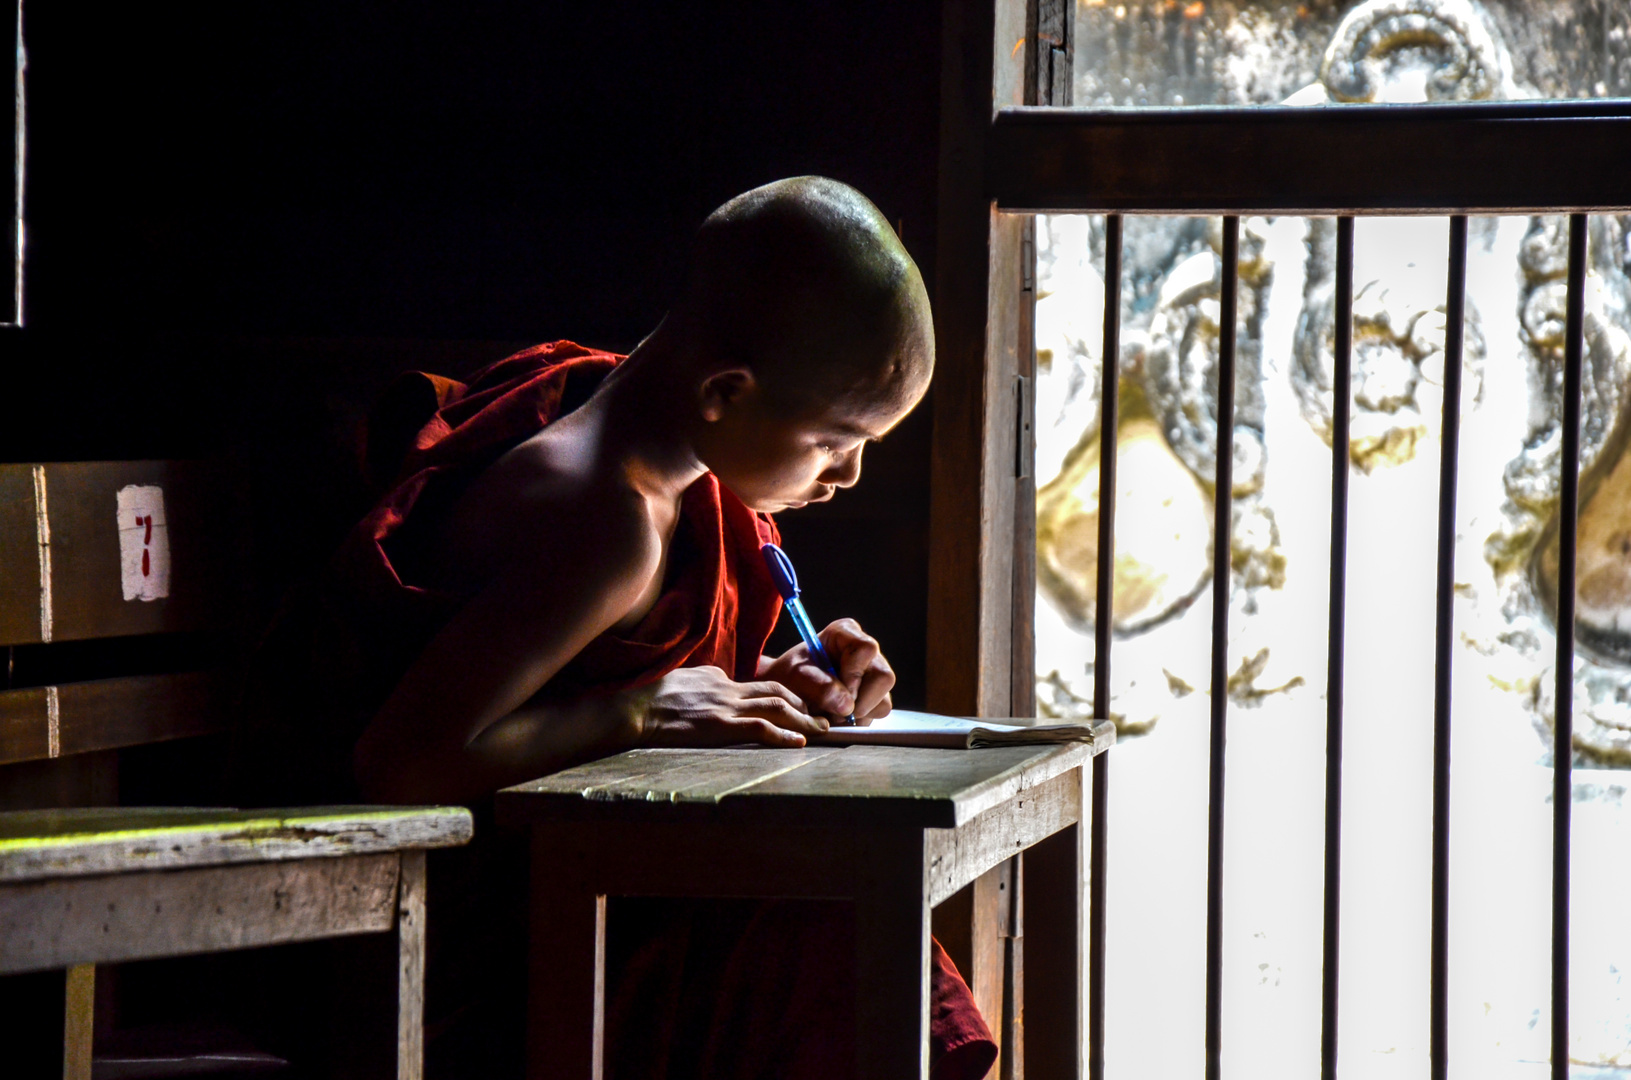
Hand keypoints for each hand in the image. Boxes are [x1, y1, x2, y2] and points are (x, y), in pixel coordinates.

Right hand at [624, 665, 827, 747]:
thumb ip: (707, 683)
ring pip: (776, 708)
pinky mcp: (722, 725)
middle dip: (802, 704)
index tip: (797, 707)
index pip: (758, 685)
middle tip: (820, 718)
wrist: (637, 707)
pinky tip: (798, 743)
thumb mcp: (686, 680)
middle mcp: (729, 688)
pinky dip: (784, 735)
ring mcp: (727, 707)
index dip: (783, 696)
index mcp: (719, 678)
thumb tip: (717, 684)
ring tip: (821, 731)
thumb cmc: (653, 697)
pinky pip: (761, 728)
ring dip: (803, 720)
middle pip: (777, 691)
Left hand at [760, 618, 894, 723]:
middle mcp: (865, 653)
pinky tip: (838, 717)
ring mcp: (872, 675)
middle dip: (860, 701)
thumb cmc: (789, 677)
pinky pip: (878, 713)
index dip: (855, 673)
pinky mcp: (874, 696)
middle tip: (835, 712)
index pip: (866, 649)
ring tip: (831, 714)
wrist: (785, 693)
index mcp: (846, 634)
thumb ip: (819, 687)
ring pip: (883, 700)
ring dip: (857, 714)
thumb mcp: (795, 677)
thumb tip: (847, 705)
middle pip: (883, 677)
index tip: (838, 691)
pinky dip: (858, 721)